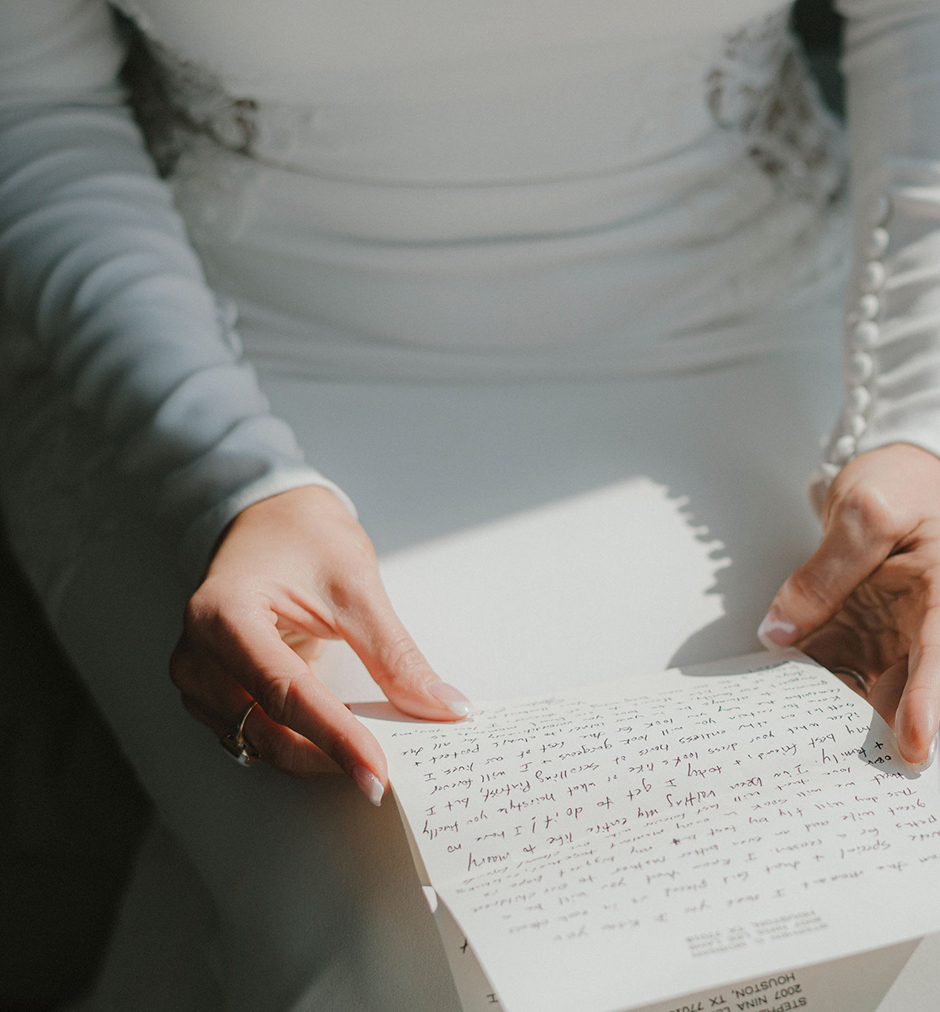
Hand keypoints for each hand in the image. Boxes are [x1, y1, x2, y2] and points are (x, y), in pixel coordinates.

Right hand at [169, 486, 471, 800]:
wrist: (269, 518)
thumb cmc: (303, 537)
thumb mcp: (356, 585)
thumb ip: (396, 655)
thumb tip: (442, 707)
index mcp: (224, 614)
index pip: (285, 692)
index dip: (336, 738)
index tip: (379, 772)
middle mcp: (197, 653)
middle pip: (266, 730)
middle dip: (328, 755)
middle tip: (388, 771)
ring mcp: (198, 677)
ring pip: (260, 743)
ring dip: (315, 755)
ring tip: (369, 751)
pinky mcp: (212, 692)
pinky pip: (256, 734)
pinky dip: (300, 742)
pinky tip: (338, 738)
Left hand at [758, 443, 939, 767]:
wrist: (897, 471)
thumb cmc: (900, 483)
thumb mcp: (864, 513)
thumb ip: (825, 573)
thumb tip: (779, 633)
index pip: (939, 651)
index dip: (927, 699)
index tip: (913, 743)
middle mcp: (924, 622)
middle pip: (908, 683)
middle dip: (886, 726)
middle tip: (855, 772)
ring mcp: (894, 630)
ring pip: (871, 683)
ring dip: (843, 714)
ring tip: (806, 751)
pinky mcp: (865, 630)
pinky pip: (839, 664)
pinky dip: (815, 684)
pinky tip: (784, 706)